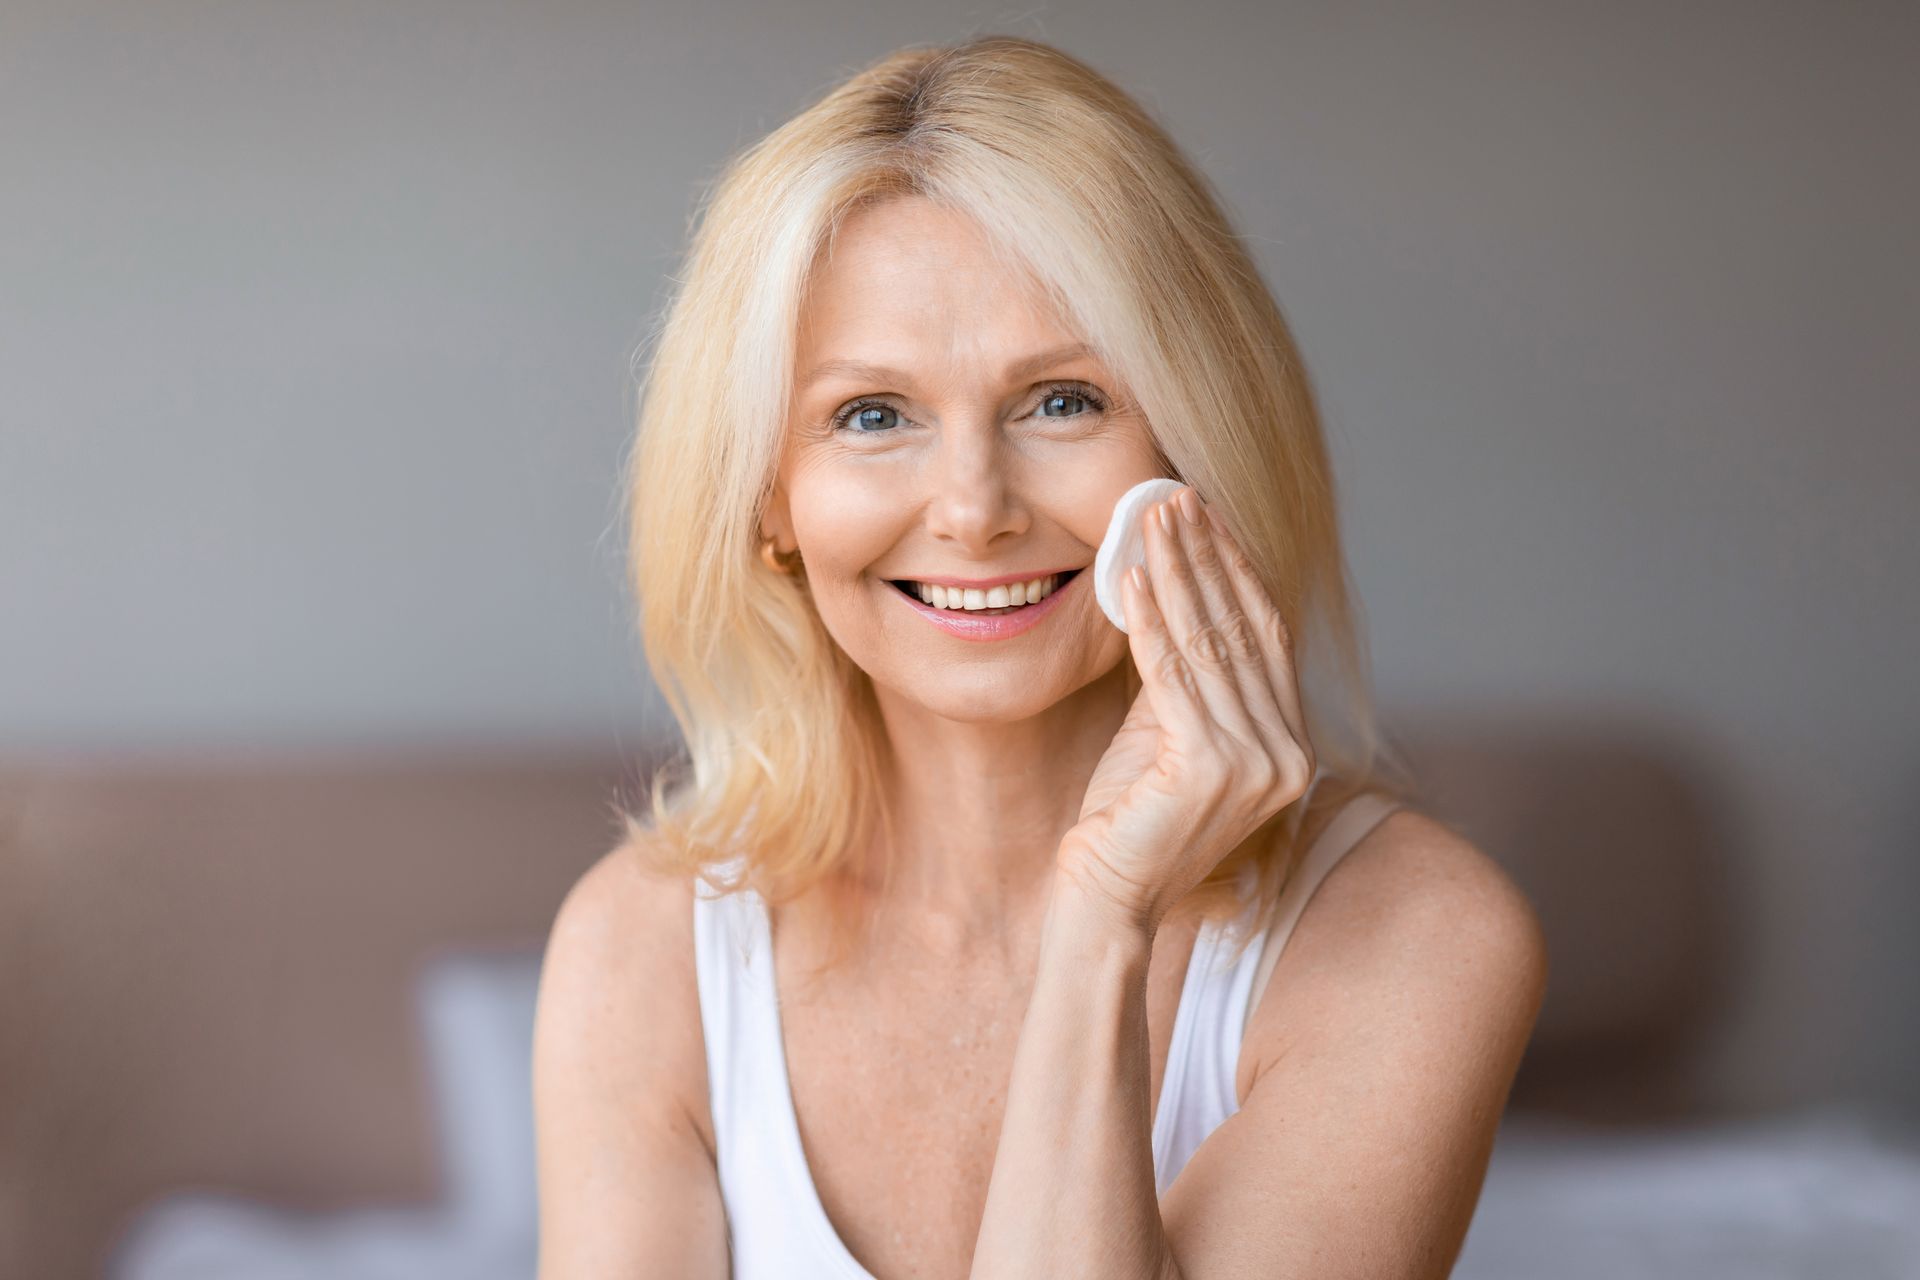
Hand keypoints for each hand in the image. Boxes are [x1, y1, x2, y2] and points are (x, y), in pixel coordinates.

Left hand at [1056, 485, 1315, 934]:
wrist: (1107, 899)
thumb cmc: (1126, 819)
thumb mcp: (1165, 733)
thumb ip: (1183, 677)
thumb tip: (1171, 588)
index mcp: (1290, 746)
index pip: (1267, 636)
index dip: (1237, 570)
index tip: (1207, 516)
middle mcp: (1288, 755)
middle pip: (1242, 630)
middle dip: (1207, 555)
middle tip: (1176, 497)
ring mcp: (1256, 764)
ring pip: (1209, 643)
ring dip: (1178, 573)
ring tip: (1151, 519)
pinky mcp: (1210, 767)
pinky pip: (1172, 674)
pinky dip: (1149, 620)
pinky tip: (1130, 578)